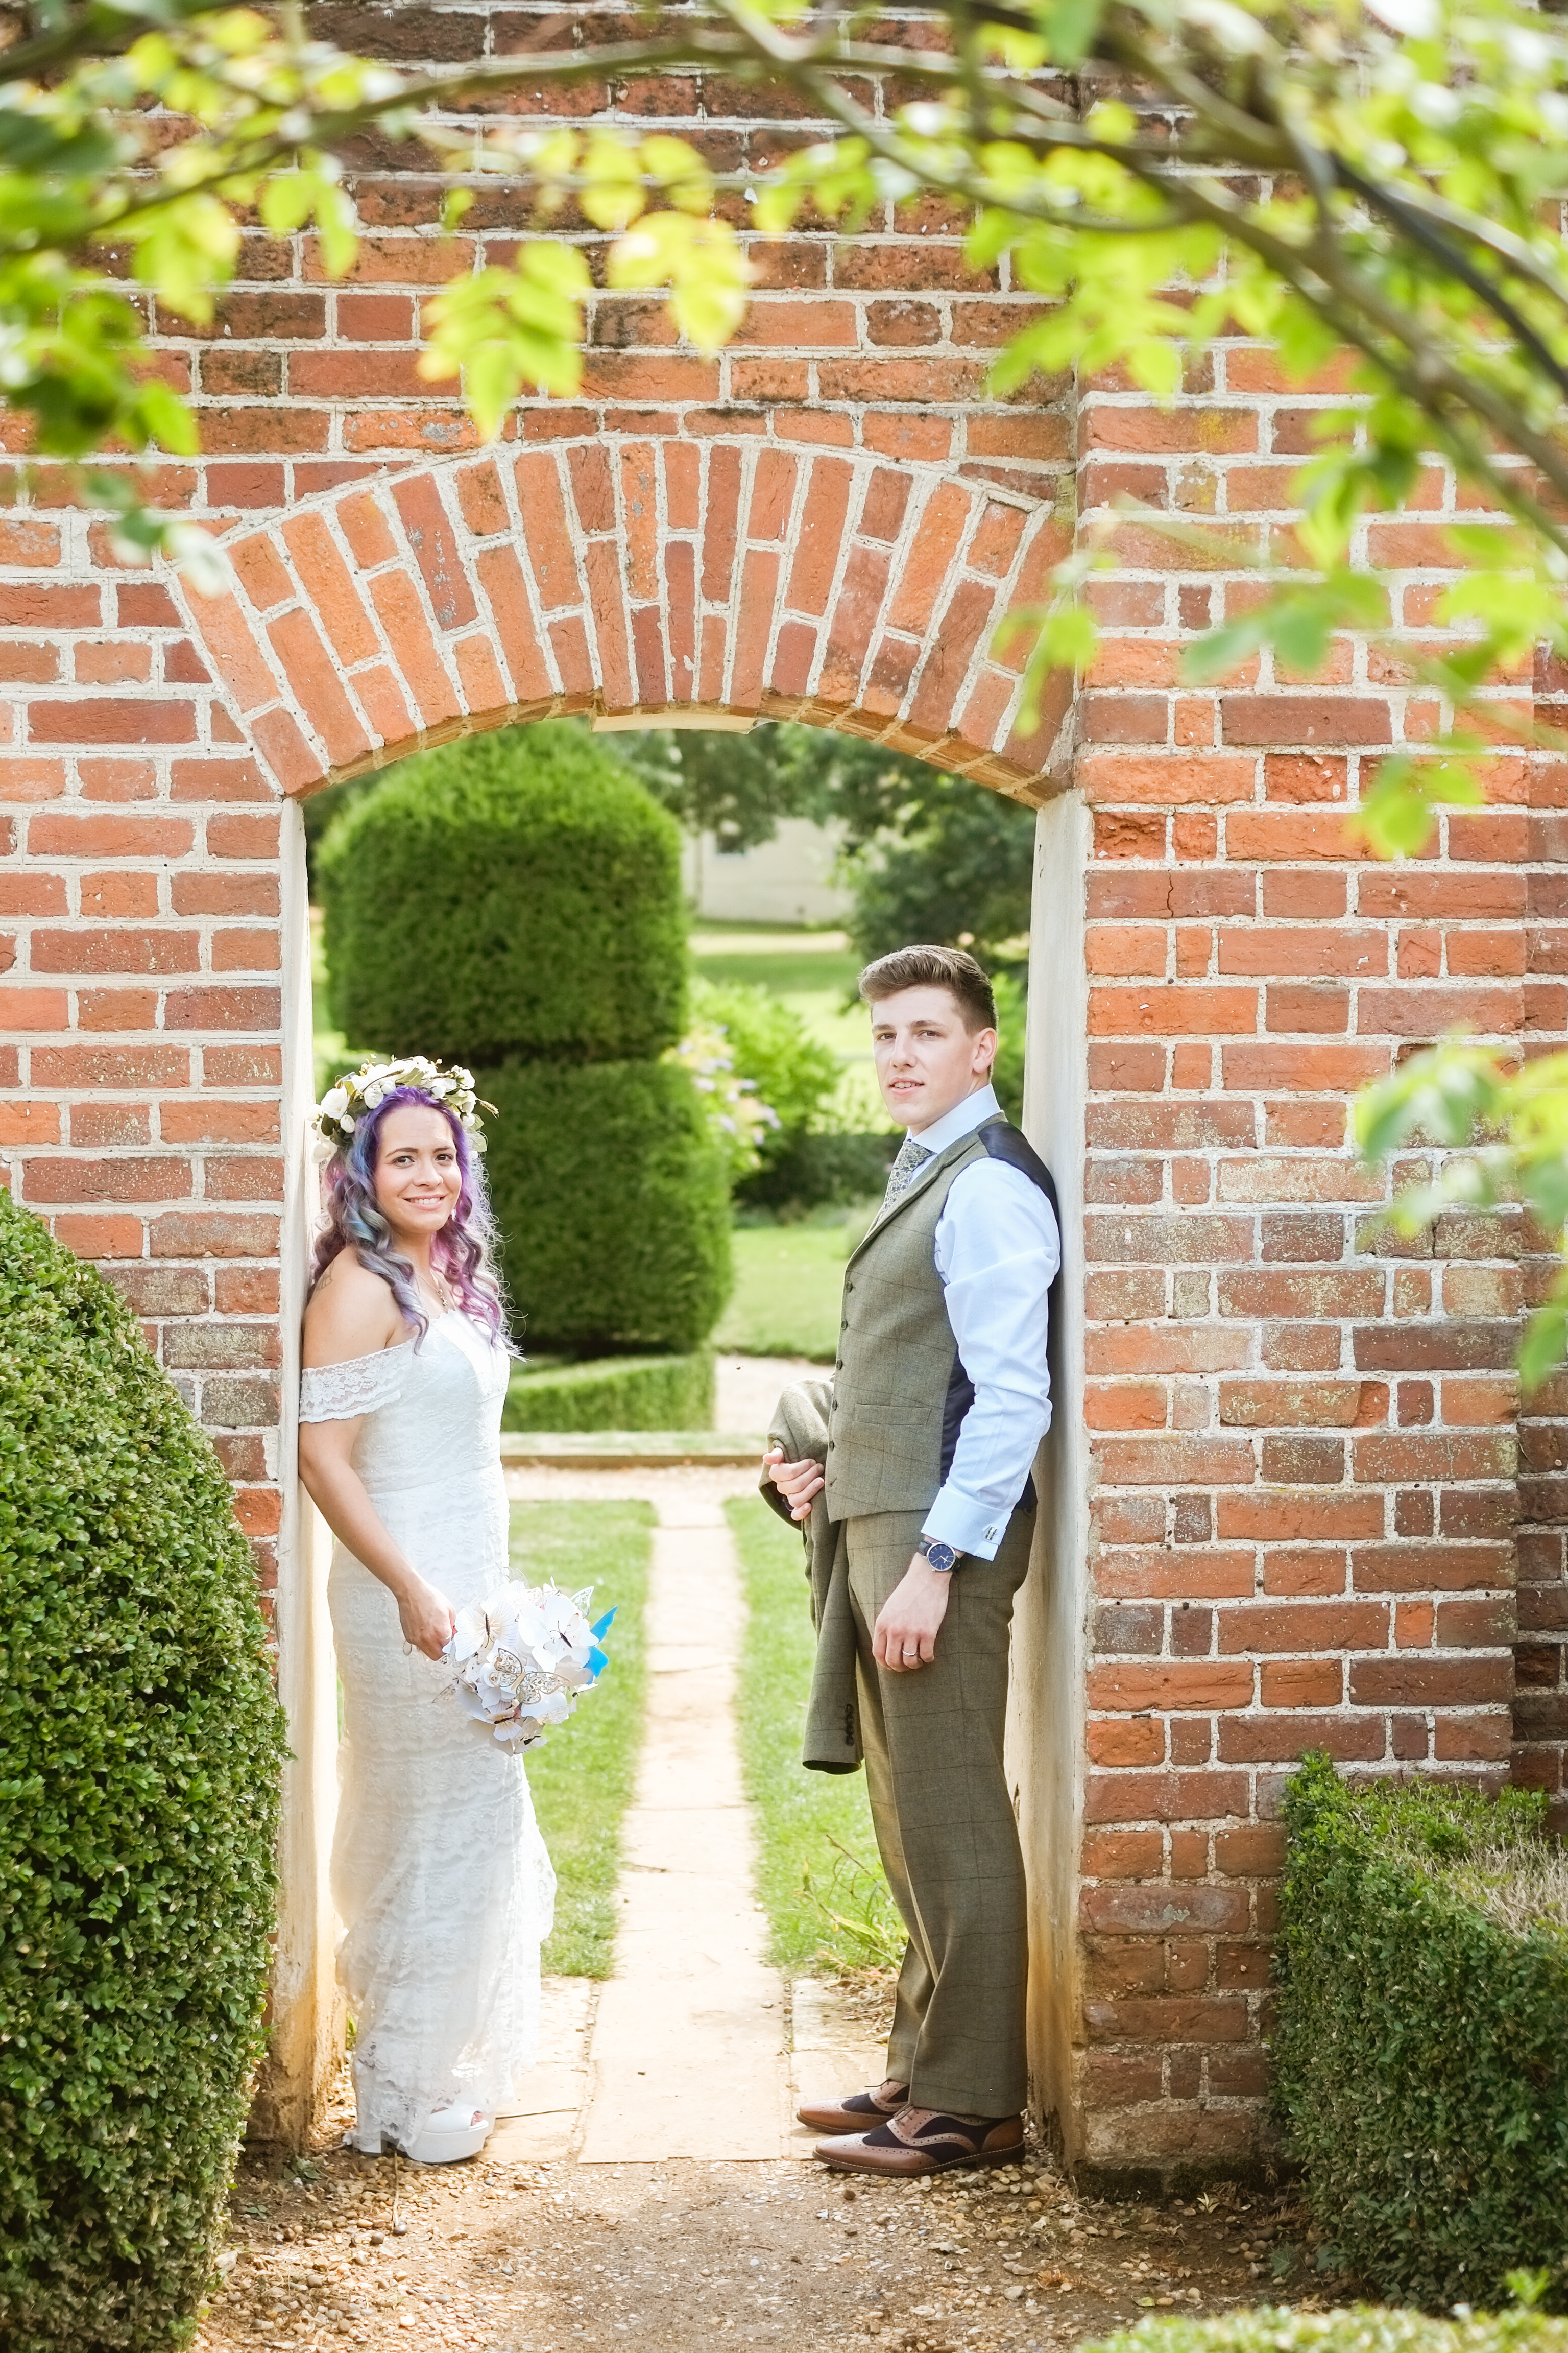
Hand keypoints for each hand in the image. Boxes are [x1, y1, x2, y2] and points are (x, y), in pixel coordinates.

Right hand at [399, 1577, 456, 1660]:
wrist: (412, 1593)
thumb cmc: (429, 1598)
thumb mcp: (449, 1610)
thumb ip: (453, 1625)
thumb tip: (453, 1633)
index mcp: (441, 1632)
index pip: (449, 1650)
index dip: (451, 1646)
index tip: (452, 1642)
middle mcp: (428, 1639)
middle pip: (437, 1656)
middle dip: (442, 1651)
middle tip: (444, 1642)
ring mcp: (417, 1639)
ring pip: (427, 1652)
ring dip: (432, 1647)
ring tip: (434, 1635)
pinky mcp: (409, 1637)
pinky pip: (418, 1645)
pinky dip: (423, 1641)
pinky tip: (425, 1630)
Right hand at [763, 1446, 823, 1522]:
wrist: (809, 1467)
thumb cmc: (798, 1456)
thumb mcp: (787, 1451)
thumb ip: (777, 1453)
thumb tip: (766, 1458)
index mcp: (777, 1473)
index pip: (788, 1473)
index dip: (802, 1467)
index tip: (812, 1461)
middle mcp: (782, 1487)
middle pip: (794, 1486)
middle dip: (810, 1476)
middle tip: (819, 1467)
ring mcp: (790, 1498)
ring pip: (796, 1500)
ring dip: (810, 1490)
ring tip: (821, 1481)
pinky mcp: (798, 1509)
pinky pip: (795, 1515)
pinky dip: (801, 1512)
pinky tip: (810, 1506)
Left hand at [873, 1556, 952, 1672]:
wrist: (927, 1578)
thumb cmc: (908, 1592)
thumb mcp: (889, 1608)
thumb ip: (886, 1627)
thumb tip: (887, 1648)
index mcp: (882, 1624)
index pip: (878, 1654)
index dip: (885, 1664)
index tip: (893, 1664)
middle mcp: (895, 1630)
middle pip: (893, 1661)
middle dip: (900, 1668)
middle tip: (907, 1665)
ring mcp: (911, 1632)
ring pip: (910, 1661)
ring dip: (915, 1664)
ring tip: (918, 1659)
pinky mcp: (928, 1632)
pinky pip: (926, 1655)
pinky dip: (928, 1658)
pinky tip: (929, 1654)